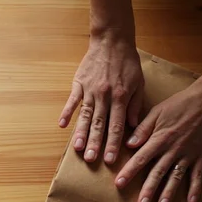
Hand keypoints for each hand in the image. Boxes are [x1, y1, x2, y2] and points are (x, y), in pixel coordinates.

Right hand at [59, 31, 144, 164]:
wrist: (112, 41)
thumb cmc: (127, 63)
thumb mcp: (139, 83)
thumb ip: (136, 105)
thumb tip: (133, 126)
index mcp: (120, 97)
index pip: (117, 126)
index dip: (113, 144)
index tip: (110, 160)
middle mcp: (104, 96)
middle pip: (99, 124)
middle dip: (95, 143)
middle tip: (91, 160)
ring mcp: (90, 90)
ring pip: (85, 115)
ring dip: (81, 133)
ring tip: (77, 148)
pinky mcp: (79, 84)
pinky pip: (72, 100)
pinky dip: (66, 112)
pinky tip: (61, 125)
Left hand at [115, 64, 201, 201]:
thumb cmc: (179, 104)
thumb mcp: (156, 112)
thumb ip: (142, 130)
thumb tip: (128, 145)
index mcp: (159, 139)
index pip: (140, 159)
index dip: (129, 172)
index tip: (119, 184)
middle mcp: (173, 150)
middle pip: (158, 172)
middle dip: (148, 189)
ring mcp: (188, 154)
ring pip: (176, 177)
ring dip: (169, 192)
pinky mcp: (201, 156)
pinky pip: (198, 175)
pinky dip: (195, 188)